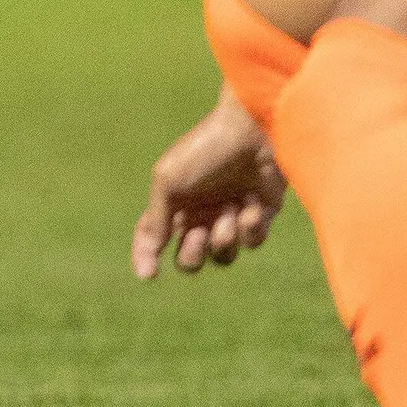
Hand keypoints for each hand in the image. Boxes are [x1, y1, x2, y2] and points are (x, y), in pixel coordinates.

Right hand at [131, 89, 286, 280]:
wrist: (254, 131)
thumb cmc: (205, 149)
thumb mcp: (169, 181)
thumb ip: (157, 222)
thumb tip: (147, 261)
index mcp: (174, 202)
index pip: (153, 237)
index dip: (145, 257)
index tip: (148, 275)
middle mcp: (201, 212)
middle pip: (190, 259)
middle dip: (194, 254)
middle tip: (200, 233)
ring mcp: (231, 216)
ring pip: (223, 255)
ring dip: (225, 238)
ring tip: (230, 211)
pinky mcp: (261, 215)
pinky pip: (252, 242)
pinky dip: (250, 227)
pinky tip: (251, 204)